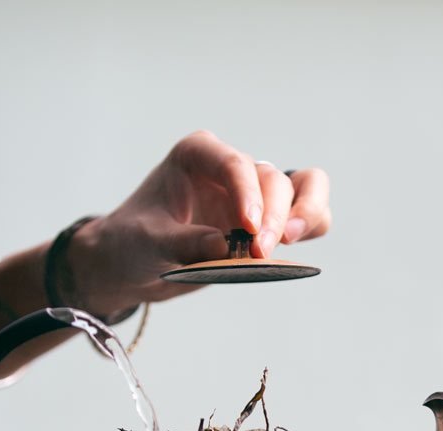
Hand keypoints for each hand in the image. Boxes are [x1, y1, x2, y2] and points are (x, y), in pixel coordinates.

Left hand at [62, 130, 331, 318]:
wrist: (132, 263)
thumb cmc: (133, 242)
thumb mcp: (147, 243)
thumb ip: (183, 243)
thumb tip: (224, 247)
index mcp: (198, 155)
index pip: (234, 165)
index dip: (248, 195)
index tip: (248, 229)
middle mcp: (230, 168)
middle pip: (272, 180)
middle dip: (274, 217)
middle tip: (258, 253)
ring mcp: (253, 193)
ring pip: (303, 187)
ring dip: (305, 214)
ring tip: (289, 243)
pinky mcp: (267, 221)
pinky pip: (308, 215)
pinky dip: (311, 227)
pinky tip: (294, 248)